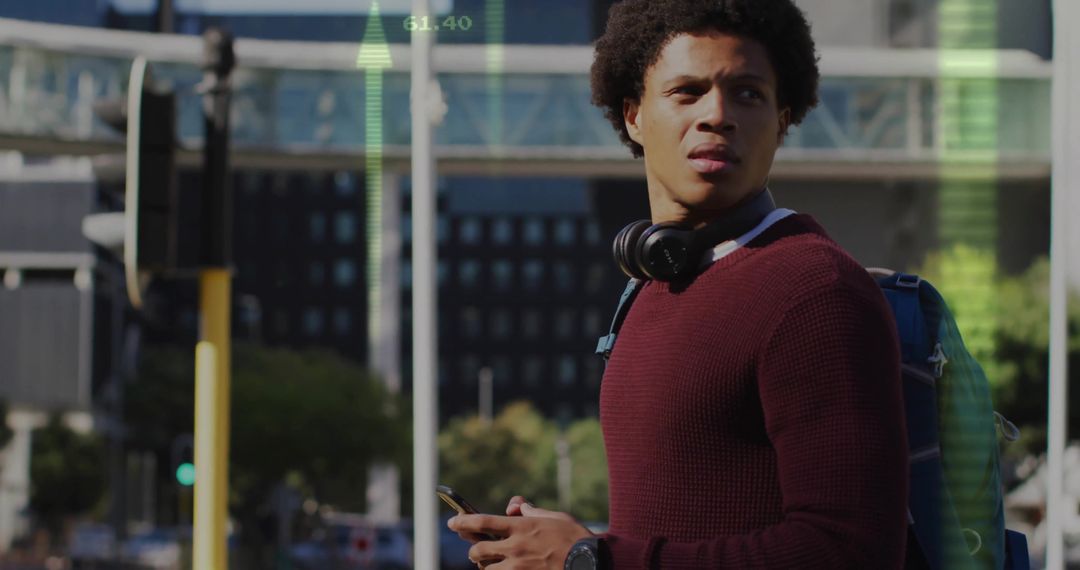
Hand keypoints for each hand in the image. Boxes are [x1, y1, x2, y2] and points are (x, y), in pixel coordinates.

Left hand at [447, 503, 592, 568]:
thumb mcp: (553, 517)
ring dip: (487, 566)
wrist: (589, 562)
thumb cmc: (574, 537)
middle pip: (479, 549)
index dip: (463, 521)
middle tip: (476, 550)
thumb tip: (514, 506)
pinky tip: (507, 569)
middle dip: (474, 550)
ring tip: (494, 563)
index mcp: (522, 527)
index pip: (483, 522)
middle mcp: (516, 547)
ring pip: (487, 569)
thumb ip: (530, 511)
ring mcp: (519, 567)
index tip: (452, 522)